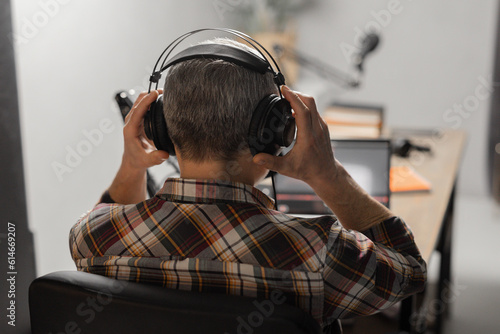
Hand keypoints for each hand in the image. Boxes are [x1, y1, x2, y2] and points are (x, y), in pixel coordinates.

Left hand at [122, 90, 169, 170]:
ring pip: (141, 102)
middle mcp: (131, 122)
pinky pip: (145, 106)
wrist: (133, 161)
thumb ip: (156, 158)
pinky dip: (152, 101)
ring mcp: (134, 120)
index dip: (146, 101)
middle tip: (163, 91)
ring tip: (164, 93)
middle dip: (149, 95)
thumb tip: (164, 154)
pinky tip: (161, 100)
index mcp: (131, 130)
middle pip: (138, 102)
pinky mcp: (139, 120)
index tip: (155, 94)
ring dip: (150, 96)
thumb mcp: (148, 161)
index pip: (138, 111)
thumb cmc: (139, 160)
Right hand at [253, 86, 392, 229]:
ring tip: (288, 98)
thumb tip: (256, 159)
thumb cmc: (308, 171)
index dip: (293, 98)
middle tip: (284, 92)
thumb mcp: (286, 168)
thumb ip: (270, 162)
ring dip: (301, 98)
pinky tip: (296, 109)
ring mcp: (322, 127)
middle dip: (296, 94)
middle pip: (310, 102)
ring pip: (313, 105)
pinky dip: (305, 106)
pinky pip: (314, 111)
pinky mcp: (323, 127)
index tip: (284, 89)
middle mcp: (317, 129)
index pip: (303, 111)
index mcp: (308, 137)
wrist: (326, 174)